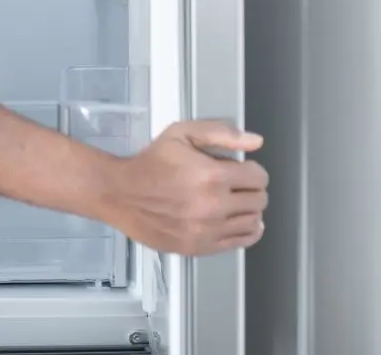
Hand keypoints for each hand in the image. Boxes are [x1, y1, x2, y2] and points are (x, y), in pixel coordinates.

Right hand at [104, 120, 268, 255]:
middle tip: (236, 186)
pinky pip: (240, 242)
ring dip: (248, 210)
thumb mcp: (181, 134)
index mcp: (212, 176)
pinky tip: (235, 221)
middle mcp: (214, 206)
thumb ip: (221, 133)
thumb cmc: (151, 162)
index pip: (259, 177)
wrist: (120, 194)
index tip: (241, 170)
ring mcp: (208, 230)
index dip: (252, 170)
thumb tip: (256, 142)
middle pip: (259, 201)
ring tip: (233, 203)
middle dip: (251, 190)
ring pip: (253, 222)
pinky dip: (245, 231)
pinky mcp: (201, 247)